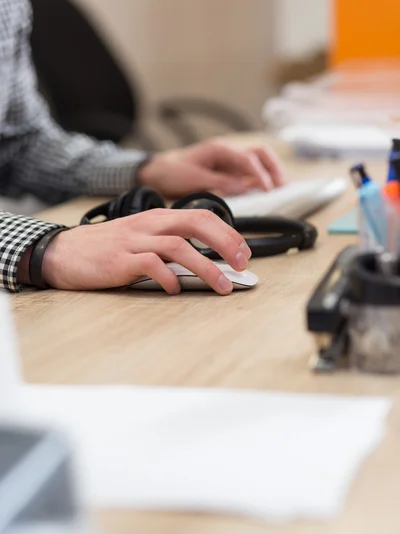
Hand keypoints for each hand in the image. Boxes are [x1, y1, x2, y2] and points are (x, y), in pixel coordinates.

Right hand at [40, 209, 251, 294]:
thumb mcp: (141, 237)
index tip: (243, 253)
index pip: (201, 215)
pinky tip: (176, 290)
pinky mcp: (120, 260)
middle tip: (242, 264)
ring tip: (222, 286)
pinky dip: (169, 278)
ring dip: (206, 267)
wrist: (63, 252)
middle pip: (196, 223)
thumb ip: (168, 243)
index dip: (227, 232)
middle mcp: (149, 224)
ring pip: (179, 246)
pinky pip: (151, 265)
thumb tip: (203, 260)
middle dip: (226, 243)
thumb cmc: (105, 249)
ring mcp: (134, 241)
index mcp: (157, 217)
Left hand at [137, 139, 285, 197]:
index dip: (261, 174)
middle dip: (274, 168)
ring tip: (280, 188)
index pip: (248, 159)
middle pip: (260, 154)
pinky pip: (249, 174)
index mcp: (220, 149)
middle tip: (282, 186)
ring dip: (271, 172)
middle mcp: (228, 152)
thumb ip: (218, 182)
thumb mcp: (192, 178)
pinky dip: (261, 180)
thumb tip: (244, 188)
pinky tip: (266, 192)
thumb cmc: (172, 172)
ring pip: (258, 162)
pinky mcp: (228, 172)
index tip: (269, 189)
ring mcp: (229, 161)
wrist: (157, 172)